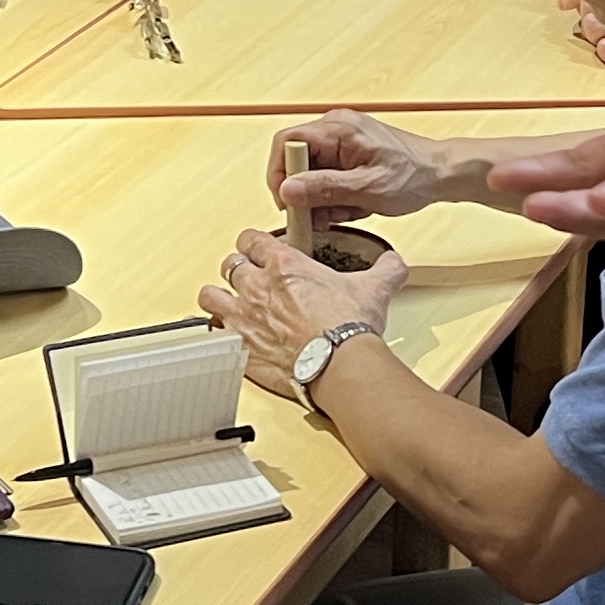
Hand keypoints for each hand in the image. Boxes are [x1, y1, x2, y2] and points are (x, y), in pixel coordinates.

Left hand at [202, 227, 400, 401]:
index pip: (252, 239)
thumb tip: (393, 263)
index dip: (254, 242)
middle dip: (237, 268)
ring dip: (219, 297)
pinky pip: (215, 333)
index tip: (259, 249)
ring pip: (211, 295)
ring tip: (227, 303)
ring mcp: (244, 317)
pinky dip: (220, 333)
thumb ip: (385, 270)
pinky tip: (230, 336)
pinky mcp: (240, 347)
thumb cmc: (349, 328)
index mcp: (285, 265)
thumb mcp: (374, 289)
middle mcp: (258, 286)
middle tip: (247, 276)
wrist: (339, 365)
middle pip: (230, 264)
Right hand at [273, 108, 446, 222]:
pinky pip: (325, 175)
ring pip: (310, 172)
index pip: (286, 143)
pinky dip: (332, 195)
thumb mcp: (368, 189)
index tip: (289, 203)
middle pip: (295, 160)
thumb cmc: (414, 176)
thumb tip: (286, 190)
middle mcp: (335, 128)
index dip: (279, 174)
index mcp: (338, 128)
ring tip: (346, 211)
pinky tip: (352, 205)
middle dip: (303, 192)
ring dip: (320, 198)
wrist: (441, 173)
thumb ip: (324, 188)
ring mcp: (341, 140)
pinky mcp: (347, 154)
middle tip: (318, 216)